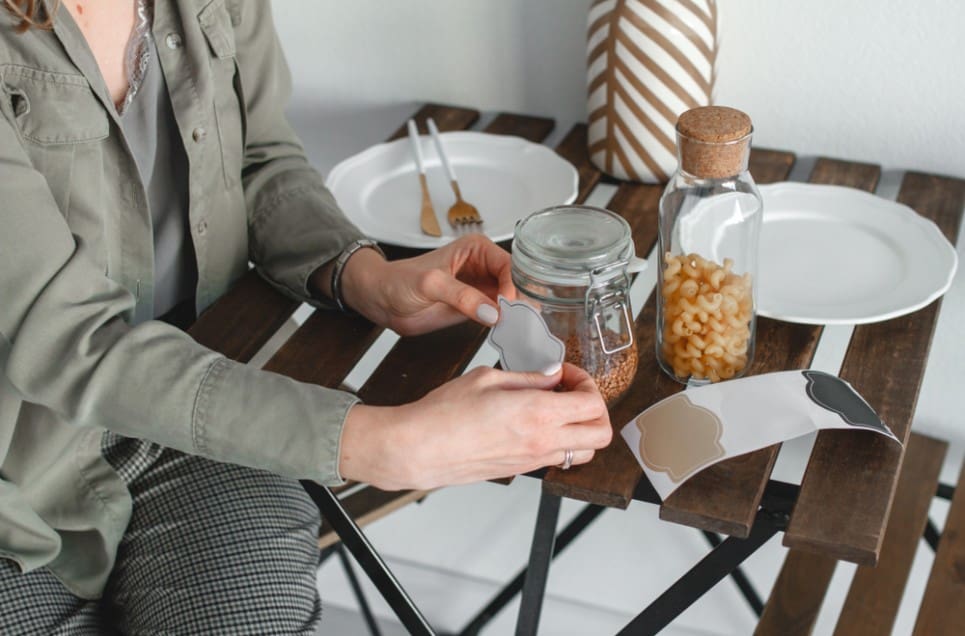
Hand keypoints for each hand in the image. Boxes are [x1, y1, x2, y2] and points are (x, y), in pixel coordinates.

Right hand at [338, 363, 611, 489]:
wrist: (419, 449)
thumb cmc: (444, 413)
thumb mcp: (488, 378)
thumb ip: (528, 378)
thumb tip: (552, 375)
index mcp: (537, 414)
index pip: (593, 404)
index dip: (586, 383)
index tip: (566, 374)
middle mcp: (542, 442)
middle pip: (601, 434)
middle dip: (595, 409)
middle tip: (572, 392)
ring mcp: (533, 460)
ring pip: (584, 452)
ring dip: (581, 429)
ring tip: (556, 409)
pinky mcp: (521, 470)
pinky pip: (558, 459)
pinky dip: (559, 441)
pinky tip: (535, 423)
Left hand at [339, 234, 514, 335]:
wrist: (382, 300)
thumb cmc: (399, 281)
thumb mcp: (430, 284)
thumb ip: (461, 296)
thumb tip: (490, 311)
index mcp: (476, 249)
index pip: (509, 265)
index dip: (514, 285)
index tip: (510, 305)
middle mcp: (484, 266)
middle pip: (517, 282)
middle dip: (522, 300)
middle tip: (524, 320)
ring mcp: (482, 288)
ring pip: (512, 300)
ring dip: (517, 314)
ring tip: (520, 328)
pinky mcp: (477, 307)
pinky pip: (499, 315)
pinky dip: (507, 324)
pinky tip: (510, 332)